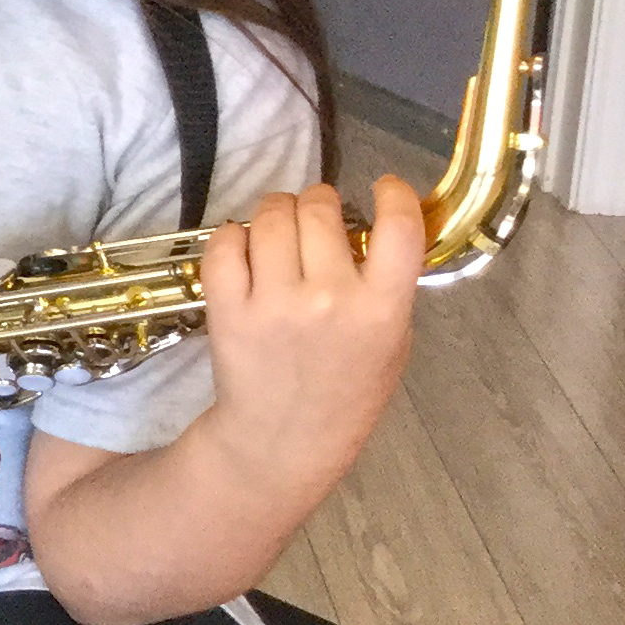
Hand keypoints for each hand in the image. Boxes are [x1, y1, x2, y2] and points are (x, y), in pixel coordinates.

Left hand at [194, 178, 423, 502]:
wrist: (284, 437)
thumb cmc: (347, 389)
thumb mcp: (392, 342)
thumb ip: (388, 284)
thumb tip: (375, 223)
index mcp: (383, 310)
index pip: (400, 228)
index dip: (394, 194)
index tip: (385, 187)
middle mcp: (329, 299)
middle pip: (319, 208)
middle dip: (318, 202)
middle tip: (316, 217)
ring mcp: (274, 301)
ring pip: (270, 216)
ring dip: (276, 212)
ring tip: (280, 231)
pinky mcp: (227, 306)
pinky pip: (225, 240)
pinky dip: (234, 236)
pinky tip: (246, 250)